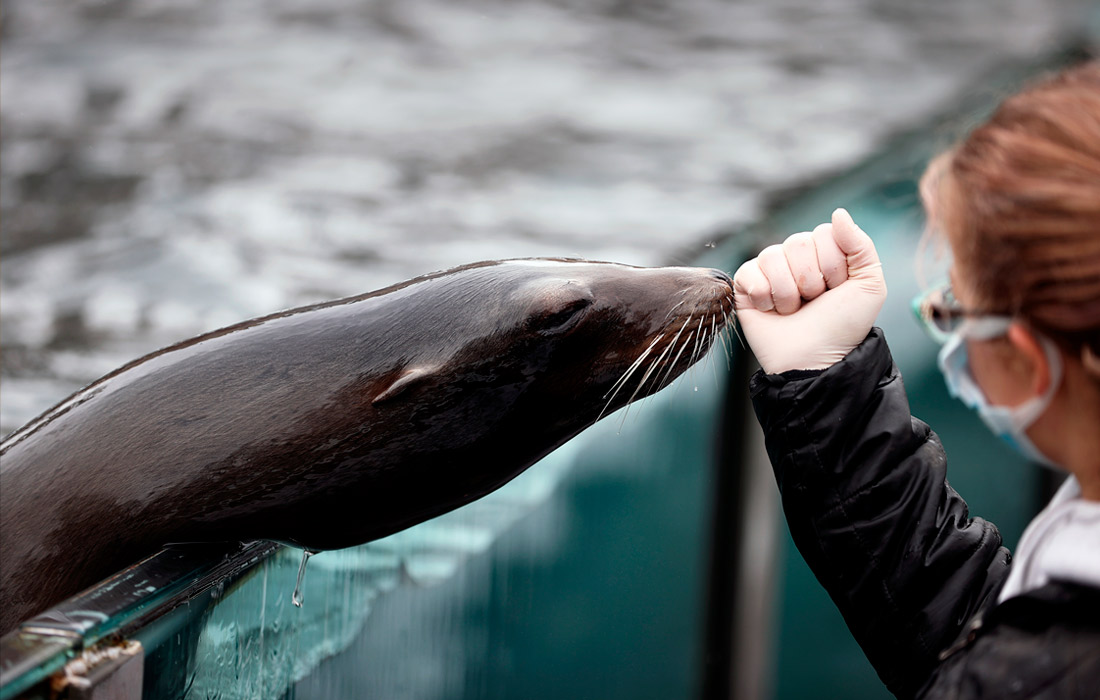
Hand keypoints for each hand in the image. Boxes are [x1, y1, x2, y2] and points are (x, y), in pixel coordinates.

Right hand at [733, 208, 886, 373]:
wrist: (814, 360)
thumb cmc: (842, 327)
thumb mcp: (869, 285)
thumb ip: (861, 245)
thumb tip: (838, 213)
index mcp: (825, 253)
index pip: (823, 233)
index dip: (832, 264)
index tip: (836, 289)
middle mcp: (796, 258)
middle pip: (797, 241)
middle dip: (810, 279)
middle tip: (813, 302)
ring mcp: (769, 271)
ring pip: (772, 256)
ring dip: (787, 292)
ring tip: (793, 310)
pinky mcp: (745, 285)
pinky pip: (748, 271)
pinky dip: (762, 294)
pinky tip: (770, 309)